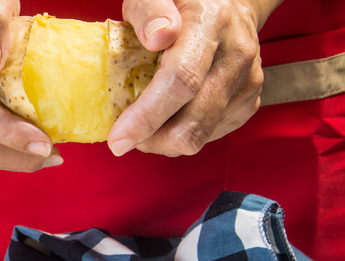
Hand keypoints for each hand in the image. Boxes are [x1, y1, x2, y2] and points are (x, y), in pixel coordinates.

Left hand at [108, 0, 282, 156]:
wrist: (230, 4)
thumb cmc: (183, 2)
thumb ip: (149, 9)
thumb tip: (156, 37)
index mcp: (211, 24)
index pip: (181, 80)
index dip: (146, 117)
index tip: (118, 139)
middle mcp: (235, 56)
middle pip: (193, 122)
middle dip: (151, 141)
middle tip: (125, 136)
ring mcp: (246, 82)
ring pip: (200, 137)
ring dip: (164, 141)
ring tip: (145, 123)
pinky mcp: (247, 103)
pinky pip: (209, 136)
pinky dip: (181, 135)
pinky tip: (168, 117)